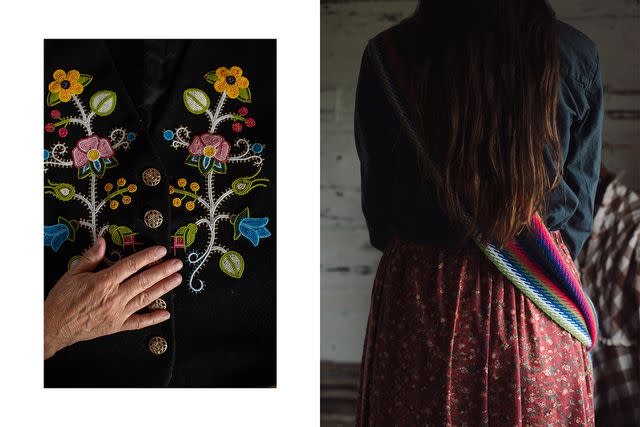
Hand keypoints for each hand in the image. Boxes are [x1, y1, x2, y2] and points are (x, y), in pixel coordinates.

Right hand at [44, 237, 182, 359]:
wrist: (52, 326)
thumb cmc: (62, 299)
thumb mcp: (73, 273)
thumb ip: (91, 257)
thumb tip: (103, 240)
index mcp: (104, 281)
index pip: (132, 265)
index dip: (148, 256)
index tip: (161, 251)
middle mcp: (114, 297)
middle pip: (144, 281)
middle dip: (163, 271)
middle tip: (177, 264)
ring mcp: (117, 313)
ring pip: (145, 298)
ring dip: (163, 288)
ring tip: (177, 280)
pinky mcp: (116, 326)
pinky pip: (138, 322)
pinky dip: (153, 318)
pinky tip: (166, 313)